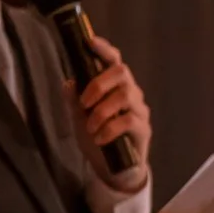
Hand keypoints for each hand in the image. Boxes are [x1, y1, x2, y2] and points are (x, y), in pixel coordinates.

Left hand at [70, 36, 151, 191]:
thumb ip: (74, 101)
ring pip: (124, 95)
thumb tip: (69, 82)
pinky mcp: (144, 129)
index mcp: (115, 86)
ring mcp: (139, 110)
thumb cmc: (98, 139)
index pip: (114, 60)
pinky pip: (128, 121)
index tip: (90, 42)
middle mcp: (130, 92)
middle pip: (121, 72)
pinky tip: (100, 138)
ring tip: (90, 127)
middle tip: (84, 103)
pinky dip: (109, 128)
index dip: (104, 49)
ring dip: (102, 110)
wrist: (113, 170)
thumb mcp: (79, 119)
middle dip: (98, 84)